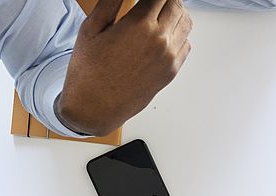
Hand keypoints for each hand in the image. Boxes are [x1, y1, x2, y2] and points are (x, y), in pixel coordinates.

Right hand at [57, 0, 192, 135]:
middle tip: (153, 2)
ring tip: (161, 12)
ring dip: (176, 13)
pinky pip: (185, 44)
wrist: (96, 106)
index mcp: (140, 25)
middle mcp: (160, 41)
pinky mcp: (172, 71)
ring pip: (186, 23)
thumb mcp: (92, 28)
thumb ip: (111, 2)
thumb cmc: (90, 70)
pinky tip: (163, 33)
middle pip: (176, 5)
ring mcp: (169, 57)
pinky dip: (178, 34)